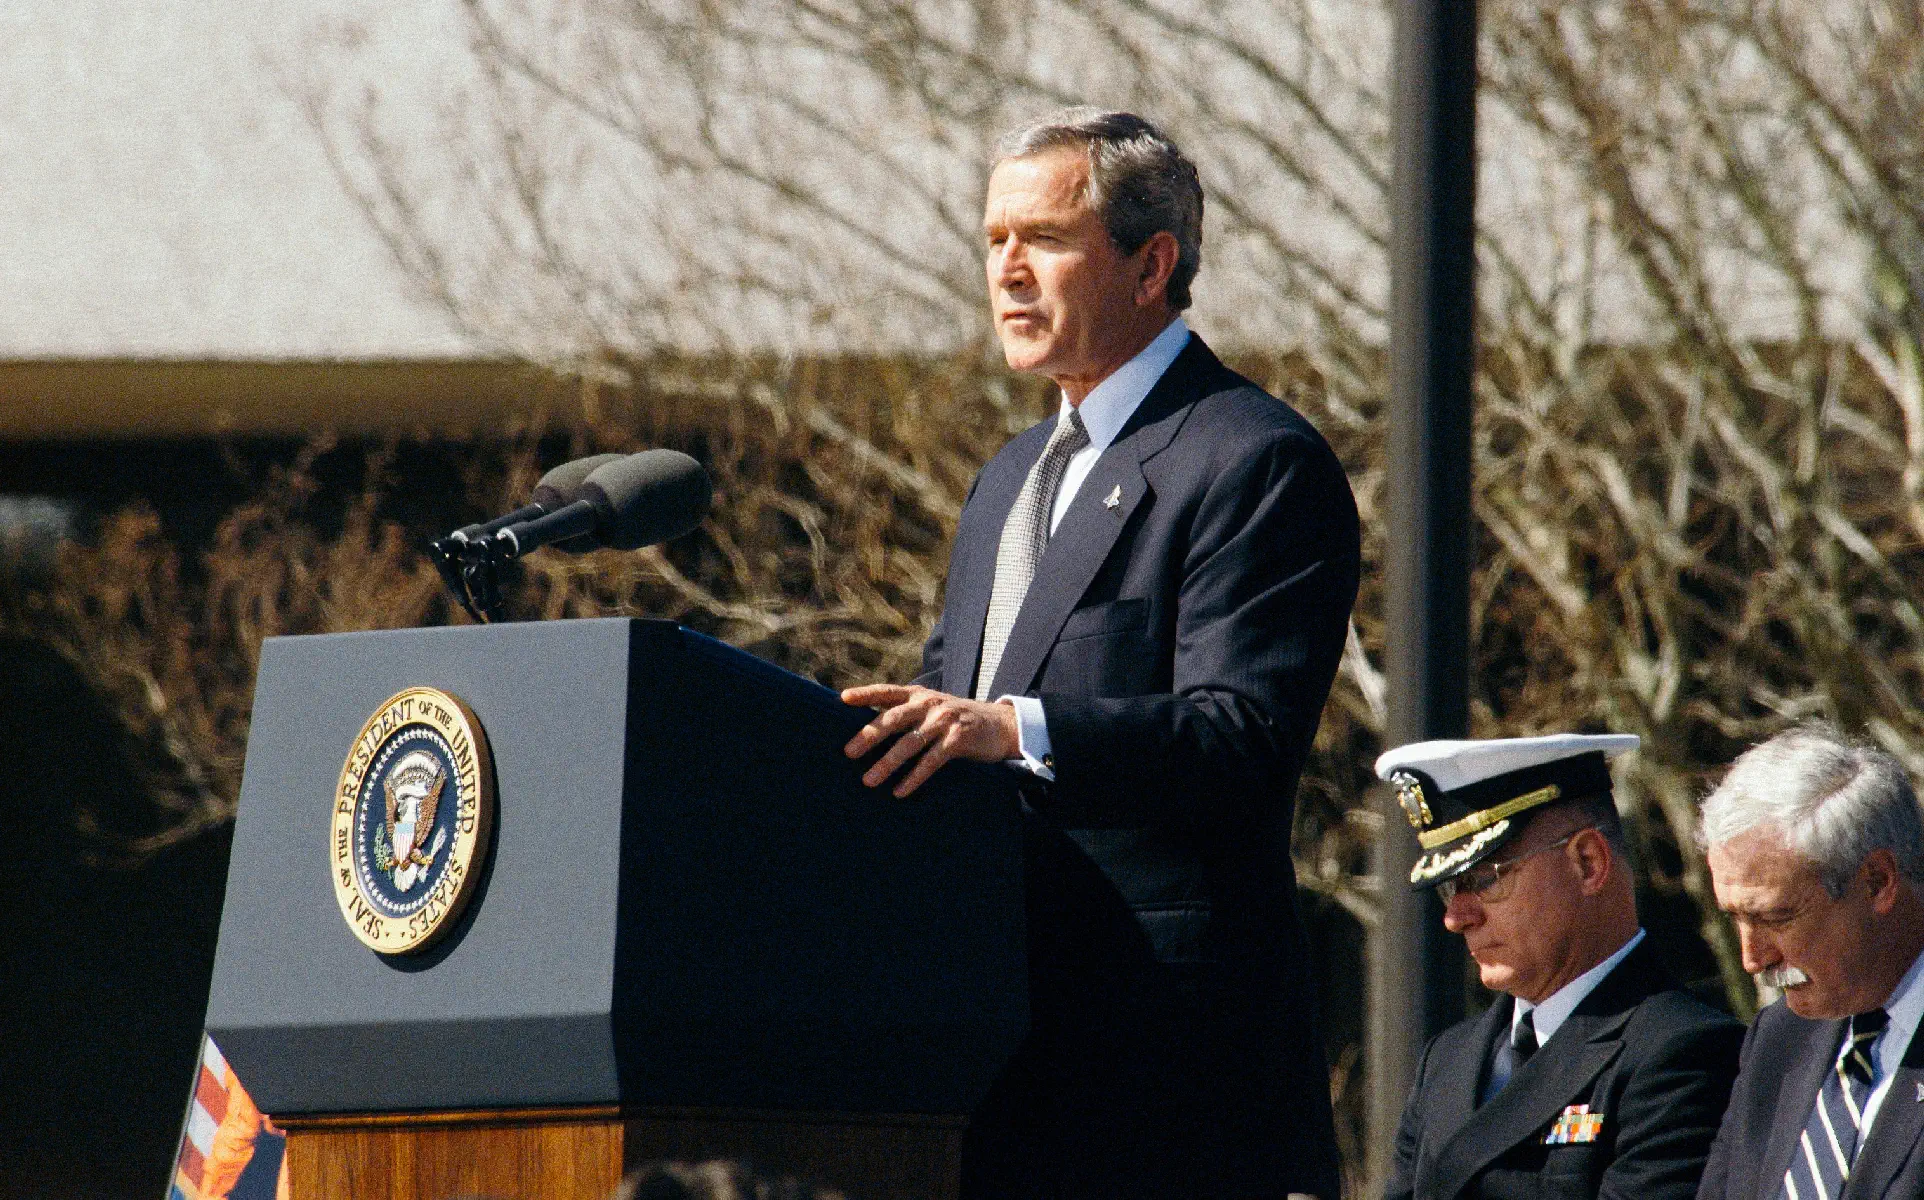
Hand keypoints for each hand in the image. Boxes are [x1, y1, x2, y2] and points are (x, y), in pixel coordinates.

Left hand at [840, 683, 1021, 796]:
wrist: (1000, 725)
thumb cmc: (956, 719)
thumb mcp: (931, 707)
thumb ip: (905, 712)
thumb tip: (868, 727)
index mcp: (918, 695)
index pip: (887, 691)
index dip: (865, 693)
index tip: (843, 699)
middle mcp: (929, 704)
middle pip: (893, 719)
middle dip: (869, 736)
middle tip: (849, 753)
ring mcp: (945, 721)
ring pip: (910, 743)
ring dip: (887, 763)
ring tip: (869, 780)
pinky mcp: (958, 740)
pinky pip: (931, 761)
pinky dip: (914, 777)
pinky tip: (899, 791)